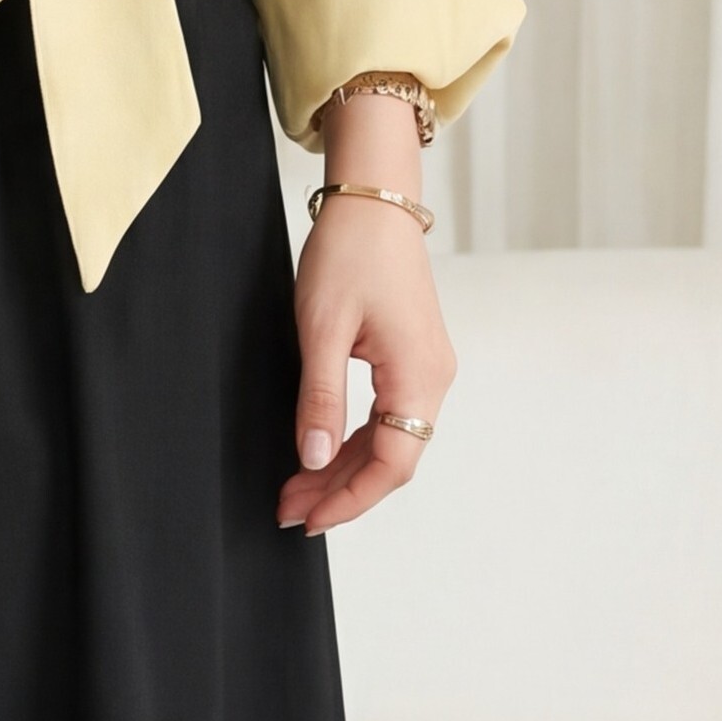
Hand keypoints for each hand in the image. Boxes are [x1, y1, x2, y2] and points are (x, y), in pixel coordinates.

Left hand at [278, 195, 456, 536]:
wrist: (374, 202)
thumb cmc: (350, 252)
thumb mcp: (322, 328)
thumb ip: (319, 398)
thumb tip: (313, 458)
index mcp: (419, 375)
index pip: (392, 463)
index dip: (350, 499)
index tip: (310, 518)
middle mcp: (433, 377)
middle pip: (391, 458)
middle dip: (339, 489)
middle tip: (288, 507)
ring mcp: (426, 367)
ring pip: (387, 439)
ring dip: (342, 466)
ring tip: (296, 487)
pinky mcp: (412, 357)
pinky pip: (386, 414)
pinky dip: (351, 438)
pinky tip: (320, 450)